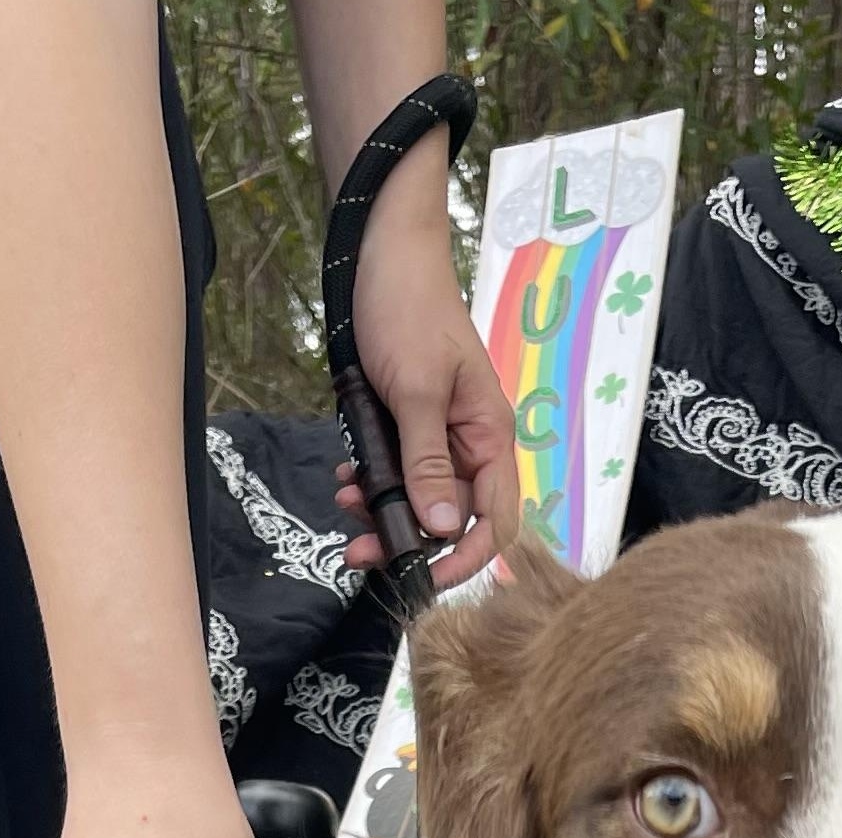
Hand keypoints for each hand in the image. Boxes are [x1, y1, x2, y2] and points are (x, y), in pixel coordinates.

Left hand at [331, 197, 518, 595]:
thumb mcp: (417, 392)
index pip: (496, 521)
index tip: (424, 580)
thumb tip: (443, 528)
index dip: (466, 559)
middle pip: (452, 518)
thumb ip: (427, 463)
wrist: (382, 254)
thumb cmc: (408, 310)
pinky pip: (397, 472)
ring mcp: (440, 435)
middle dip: (408, 539)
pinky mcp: (410, 425)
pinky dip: (372, 483)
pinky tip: (346, 476)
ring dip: (383, 512)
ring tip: (346, 504)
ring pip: (420, 499)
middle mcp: (471, 443)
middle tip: (360, 551)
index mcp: (490, 435)